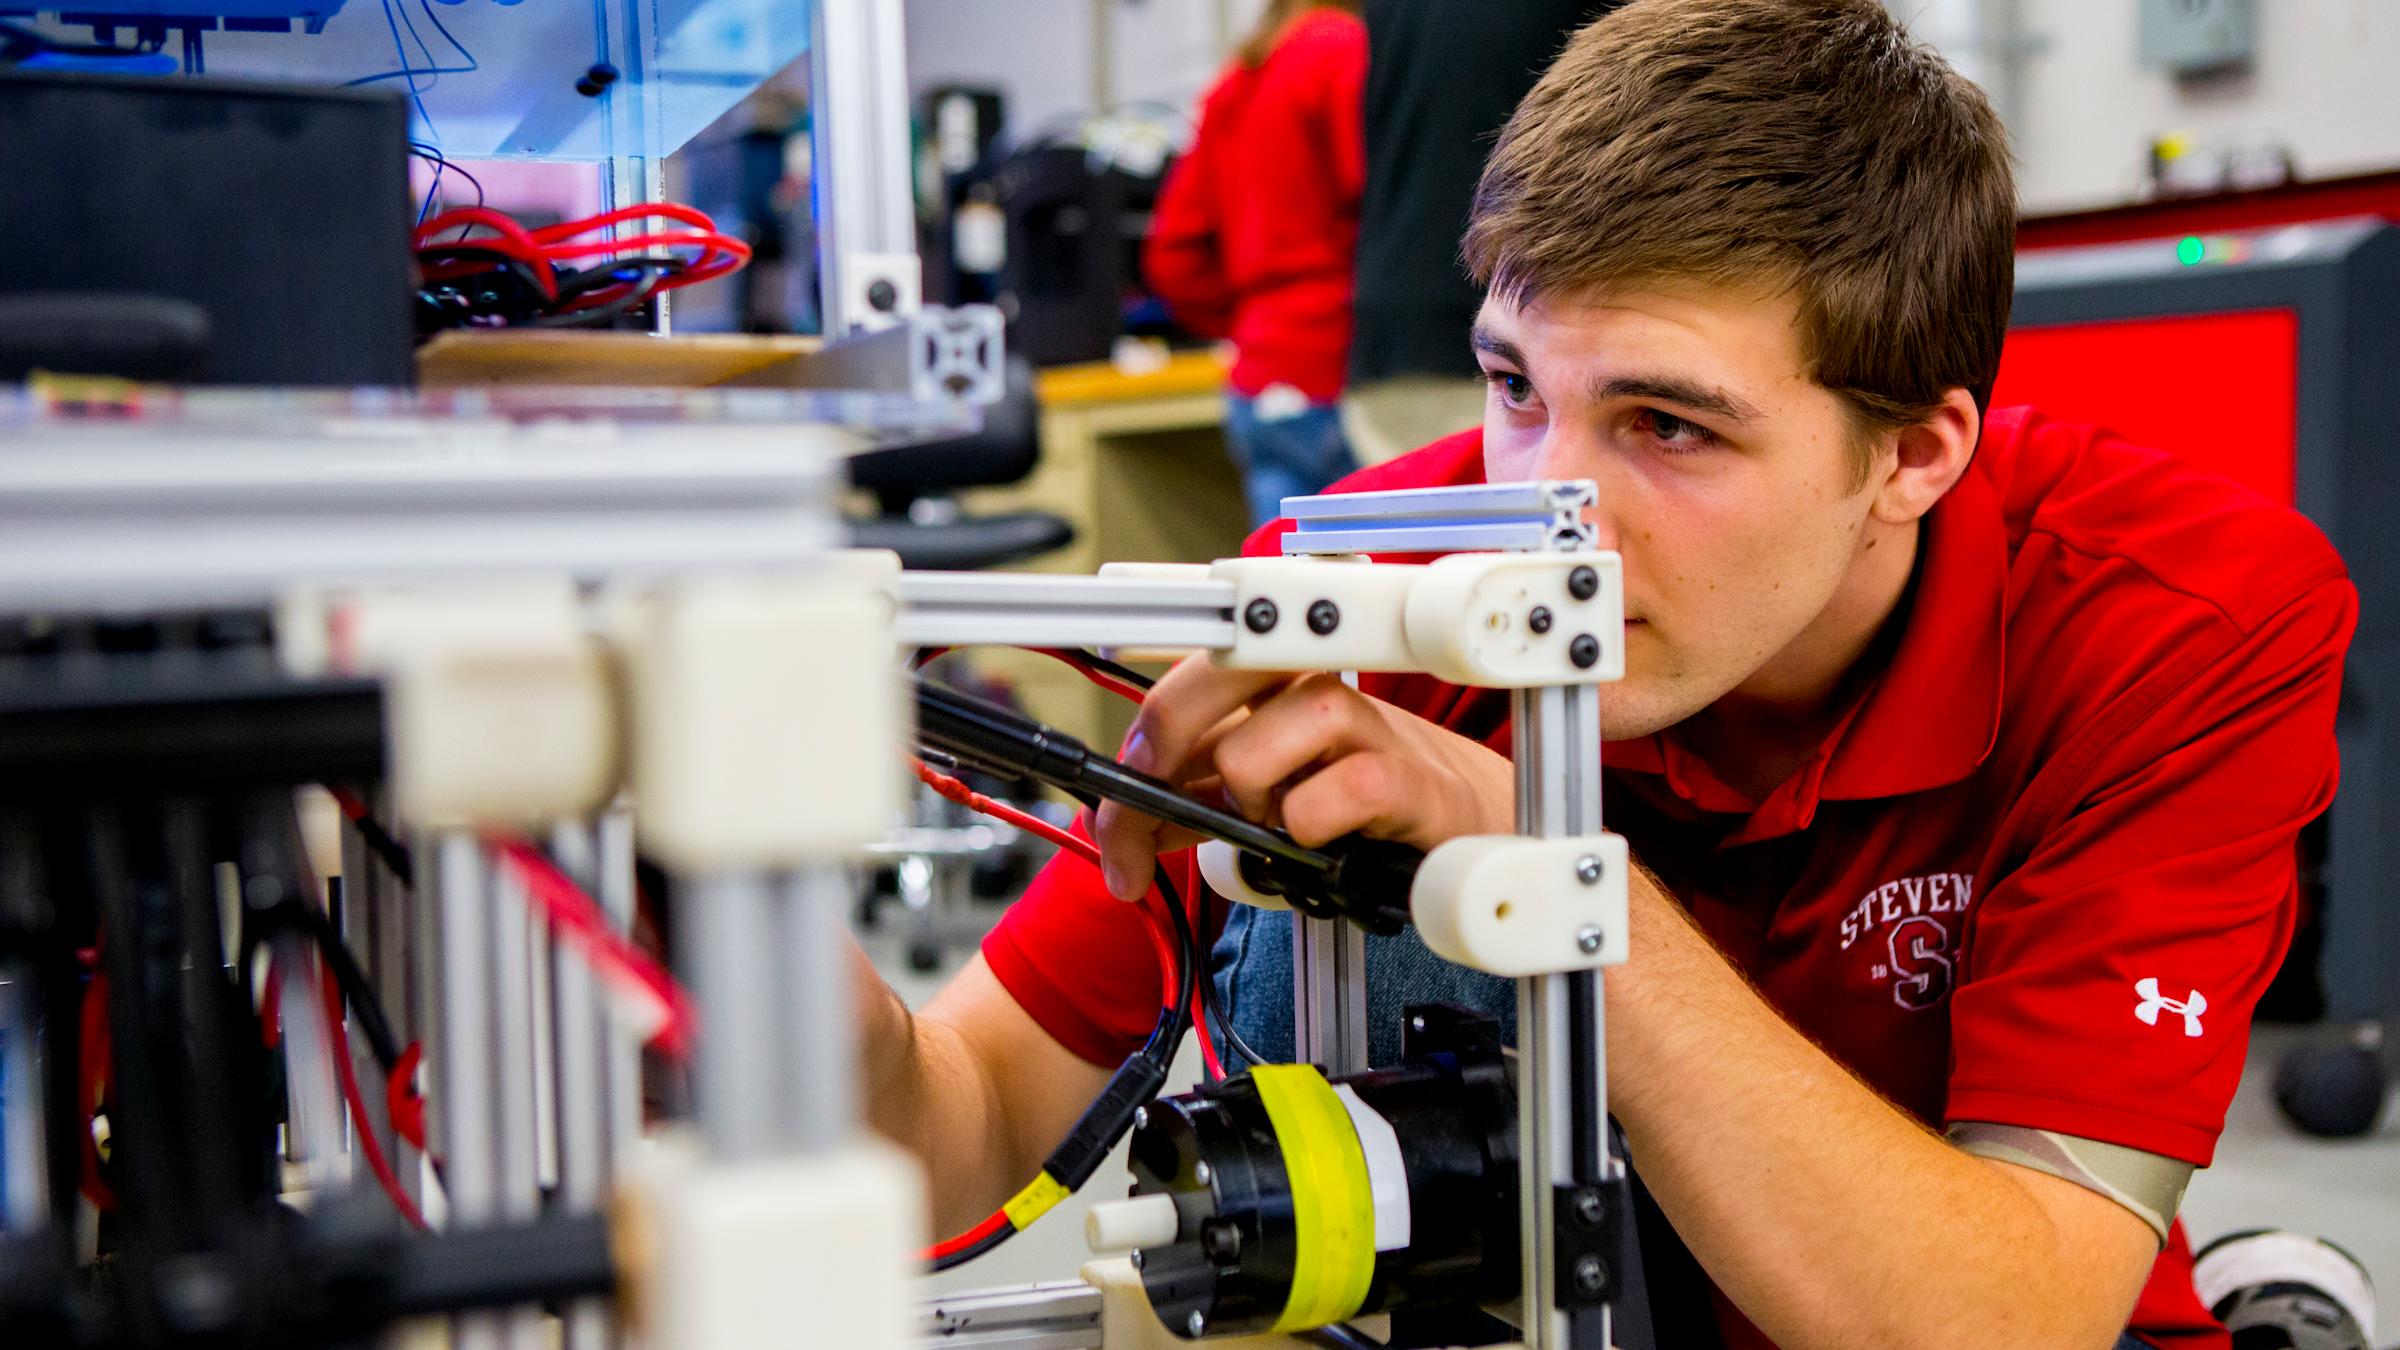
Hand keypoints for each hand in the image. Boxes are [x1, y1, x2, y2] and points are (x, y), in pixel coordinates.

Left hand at [1093, 654, 1516, 899]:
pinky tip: (1322, 839)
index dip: (1139, 737)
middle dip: (1158, 760)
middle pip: (1205, 680)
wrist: (1461, 815)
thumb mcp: (1265, 790)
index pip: (1181, 684)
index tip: (1112, 802)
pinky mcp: (1399, 775)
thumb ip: (1198, 799)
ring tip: (1275, 824)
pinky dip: (1305, 830)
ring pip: (1252, 747)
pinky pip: (1325, 798)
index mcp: (1274, 677)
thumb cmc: (1365, 792)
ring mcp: (1358, 723)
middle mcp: (1311, 683)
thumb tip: (1122, 826)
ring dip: (1245, 801)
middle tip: (1147, 828)